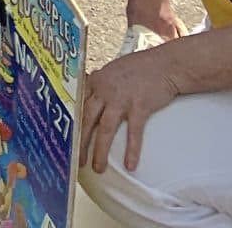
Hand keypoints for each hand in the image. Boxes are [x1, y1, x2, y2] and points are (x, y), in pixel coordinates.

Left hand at [82, 41, 181, 176]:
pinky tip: (130, 165)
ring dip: (100, 151)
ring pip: (105, 128)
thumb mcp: (112, 71)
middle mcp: (105, 89)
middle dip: (81, 142)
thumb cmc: (139, 68)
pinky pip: (134, 132)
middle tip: (77, 161)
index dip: (72, 123)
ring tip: (98, 168)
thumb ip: (100, 83)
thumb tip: (89, 94)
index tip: (67, 139)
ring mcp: (121, 98)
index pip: (78, 104)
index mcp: (96, 81)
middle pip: (87, 119)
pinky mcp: (139, 106)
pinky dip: (131, 150)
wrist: (164, 64)